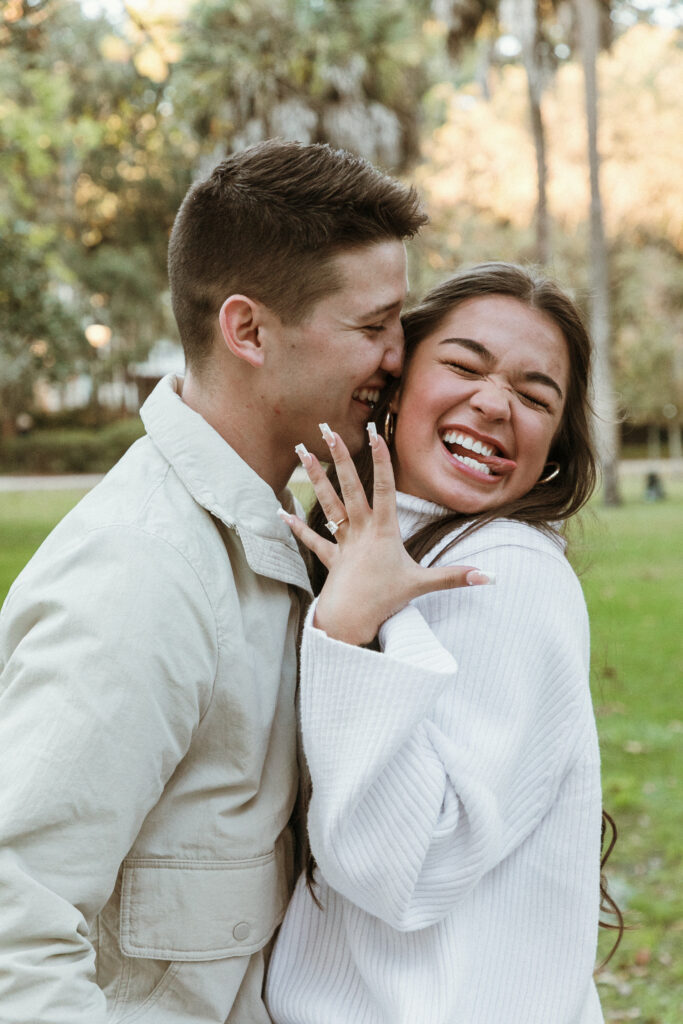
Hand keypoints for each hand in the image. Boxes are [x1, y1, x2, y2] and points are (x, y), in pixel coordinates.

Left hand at [279, 423, 492, 645]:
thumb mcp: (422, 585)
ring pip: (327, 503)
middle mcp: (361, 530)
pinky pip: (312, 539)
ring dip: (314, 477)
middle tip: (327, 430)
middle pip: (349, 486)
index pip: (383, 487)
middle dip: (338, 457)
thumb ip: (455, 577)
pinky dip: (297, 526)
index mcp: (384, 530)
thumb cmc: (387, 601)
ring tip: (302, 451)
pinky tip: (282, 511)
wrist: (351, 621)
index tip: (374, 433)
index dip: (380, 459)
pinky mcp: (330, 557)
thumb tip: (489, 577)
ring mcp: (343, 542)